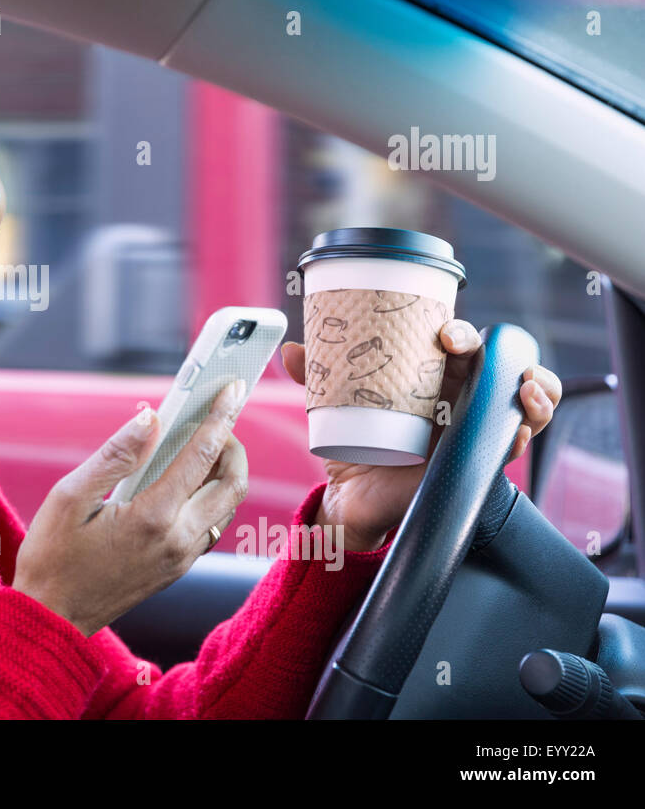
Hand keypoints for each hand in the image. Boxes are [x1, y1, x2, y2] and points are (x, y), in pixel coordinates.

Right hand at [13, 382, 249, 637]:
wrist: (53, 618)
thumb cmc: (52, 557)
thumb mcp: (69, 496)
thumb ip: (115, 455)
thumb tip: (151, 420)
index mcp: (153, 517)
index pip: (202, 455)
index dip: (220, 417)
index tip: (232, 389)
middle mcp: (178, 539)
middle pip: (233, 483)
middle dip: (232, 444)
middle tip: (213, 422)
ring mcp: (182, 557)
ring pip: (227, 506)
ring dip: (224, 471)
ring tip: (201, 446)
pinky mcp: (179, 568)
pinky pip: (211, 525)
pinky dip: (210, 496)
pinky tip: (186, 482)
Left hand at [281, 319, 561, 551]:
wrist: (354, 498)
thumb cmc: (353, 444)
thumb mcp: (333, 408)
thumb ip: (316, 377)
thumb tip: (292, 350)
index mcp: (431, 376)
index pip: (459, 343)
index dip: (462, 331)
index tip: (446, 332)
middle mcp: (460, 396)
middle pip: (500, 364)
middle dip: (502, 352)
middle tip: (469, 352)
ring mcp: (474, 426)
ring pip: (524, 399)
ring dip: (537, 387)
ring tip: (524, 386)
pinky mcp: (478, 459)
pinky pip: (513, 443)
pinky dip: (524, 432)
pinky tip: (519, 429)